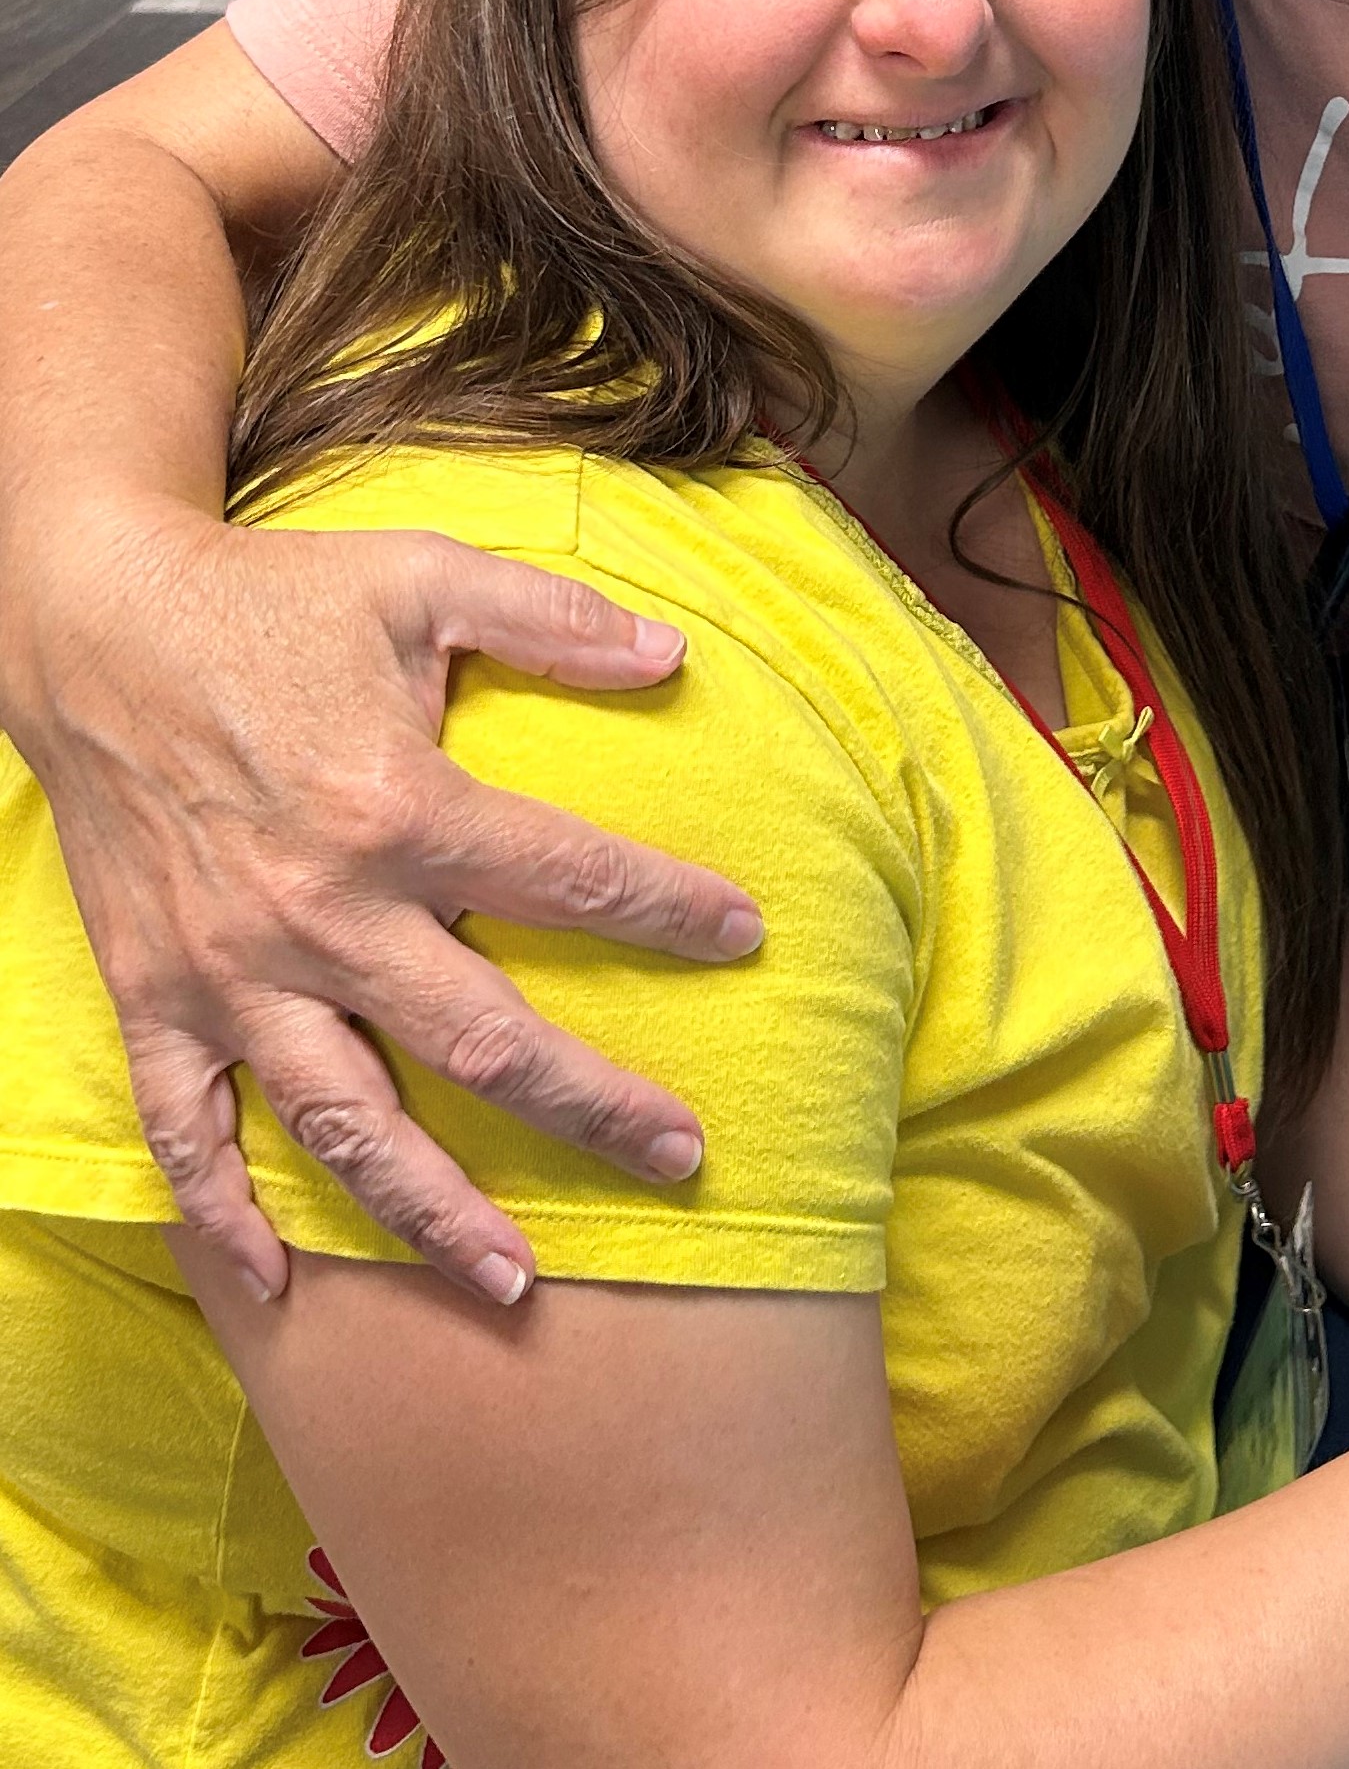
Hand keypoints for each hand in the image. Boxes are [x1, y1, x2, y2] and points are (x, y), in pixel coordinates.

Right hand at [4, 505, 761, 1306]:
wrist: (91, 623)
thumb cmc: (272, 598)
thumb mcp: (422, 575)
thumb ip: (552, 618)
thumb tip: (674, 653)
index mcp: (398, 806)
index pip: (568, 877)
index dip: (668, 910)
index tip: (746, 936)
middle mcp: (321, 911)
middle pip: (482, 1040)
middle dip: (592, 1108)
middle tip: (681, 1156)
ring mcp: (232, 969)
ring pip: (346, 1124)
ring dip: (432, 1212)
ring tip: (517, 1283)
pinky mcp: (156, 994)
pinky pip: (186, 1129)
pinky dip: (224, 1214)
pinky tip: (276, 1284)